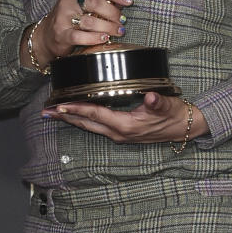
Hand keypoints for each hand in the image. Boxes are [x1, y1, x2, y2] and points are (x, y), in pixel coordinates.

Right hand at [24, 0, 132, 66]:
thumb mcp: (88, 3)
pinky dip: (95, 38)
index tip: (128, 0)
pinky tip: (104, 38)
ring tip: (117, 31)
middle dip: (113, 12)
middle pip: (95, 2)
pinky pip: (80, 36)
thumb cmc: (72, 17)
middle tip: (121, 21)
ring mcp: (63, 18)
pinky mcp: (61, 34)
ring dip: (108, 27)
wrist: (48, 35)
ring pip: (89, 21)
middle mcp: (67, 2)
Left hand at [42, 92, 208, 144]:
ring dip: (72, 119)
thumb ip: (157, 102)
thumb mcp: (167, 106)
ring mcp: (119, 134)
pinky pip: (96, 126)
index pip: (95, 114)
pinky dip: (84, 119)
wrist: (185, 128)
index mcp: (125, 126)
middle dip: (65, 117)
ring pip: (89, 126)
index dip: (76, 109)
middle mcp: (119, 133)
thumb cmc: (175, 115)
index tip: (59, 105)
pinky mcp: (122, 133)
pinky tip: (77, 114)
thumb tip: (150, 97)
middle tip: (46, 111)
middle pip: (86, 123)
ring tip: (55, 112)